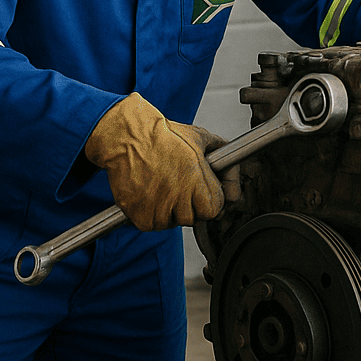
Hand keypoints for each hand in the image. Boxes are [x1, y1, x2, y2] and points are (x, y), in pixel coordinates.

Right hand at [84, 93, 224, 230]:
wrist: (127, 136)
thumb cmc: (162, 135)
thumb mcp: (200, 138)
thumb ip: (223, 159)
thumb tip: (234, 181)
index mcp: (196, 179)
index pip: (215, 209)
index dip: (210, 201)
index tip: (202, 192)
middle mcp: (178, 195)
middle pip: (195, 218)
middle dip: (191, 206)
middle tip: (179, 187)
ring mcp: (158, 208)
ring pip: (174, 222)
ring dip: (171, 211)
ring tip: (163, 187)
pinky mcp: (141, 216)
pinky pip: (153, 225)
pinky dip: (152, 214)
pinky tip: (149, 193)